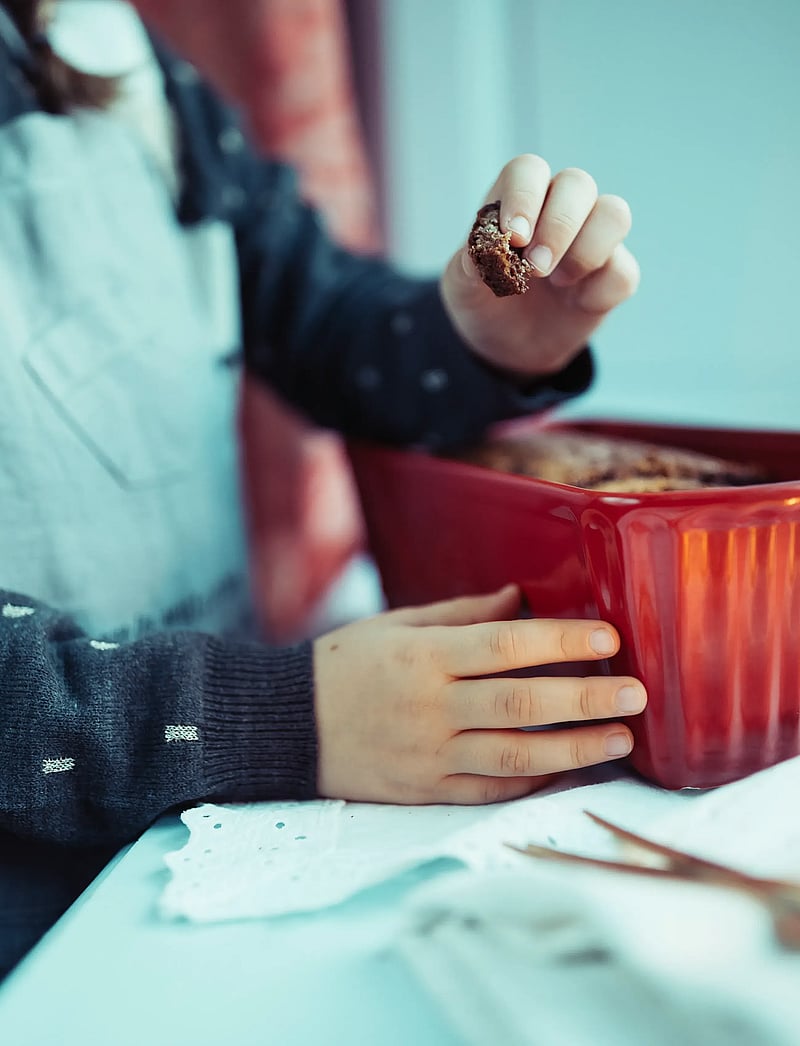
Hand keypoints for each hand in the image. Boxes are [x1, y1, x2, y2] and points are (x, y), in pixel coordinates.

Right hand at [313, 584, 645, 804]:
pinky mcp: (427, 790)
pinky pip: (491, 788)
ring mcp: (430, 756)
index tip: (609, 638)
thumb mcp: (394, 624)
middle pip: (521, 705)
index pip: (505, 646)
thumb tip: (519, 599)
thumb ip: (460, 613)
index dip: (561, 642)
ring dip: (575, 748)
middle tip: (636, 693)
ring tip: (621, 739)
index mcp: (423, 657)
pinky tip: (571, 767)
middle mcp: (430, 708)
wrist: (287, 727)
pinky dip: (534, 778)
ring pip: (516, 755)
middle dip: (586, 699)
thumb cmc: (343, 665)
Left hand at [440, 155, 639, 378]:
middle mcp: (560, 209)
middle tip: (536, 268)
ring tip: (558, 281)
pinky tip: (576, 303)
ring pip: (614, 214)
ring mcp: (592, 239)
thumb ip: (469, 265)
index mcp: (518, 200)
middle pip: (578, 184)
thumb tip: (482, 251)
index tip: (514, 238)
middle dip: (558, 226)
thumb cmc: (484, 301)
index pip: (528, 171)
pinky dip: (599, 290)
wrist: (505, 346)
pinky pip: (623, 271)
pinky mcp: (613, 275)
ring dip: (587, 249)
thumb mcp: (462, 288)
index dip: (524, 197)